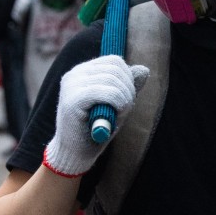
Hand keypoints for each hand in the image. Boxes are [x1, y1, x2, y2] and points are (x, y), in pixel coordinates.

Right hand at [43, 55, 148, 177]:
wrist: (75, 154)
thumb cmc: (96, 128)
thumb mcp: (117, 104)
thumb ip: (127, 86)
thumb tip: (144, 69)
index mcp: (82, 72)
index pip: (114, 60)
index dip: (128, 77)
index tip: (127, 97)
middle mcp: (74, 74)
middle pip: (115, 68)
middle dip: (129, 88)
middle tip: (126, 108)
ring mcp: (71, 86)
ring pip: (112, 79)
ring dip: (125, 97)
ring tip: (120, 113)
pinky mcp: (72, 100)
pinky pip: (105, 92)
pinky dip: (118, 102)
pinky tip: (117, 113)